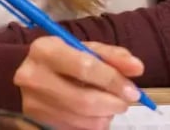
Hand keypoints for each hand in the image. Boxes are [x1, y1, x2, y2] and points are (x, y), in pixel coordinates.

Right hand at [15, 37, 144, 129]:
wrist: (32, 74)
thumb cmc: (65, 58)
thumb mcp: (88, 49)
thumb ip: (114, 56)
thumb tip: (138, 68)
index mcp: (45, 50)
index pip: (85, 67)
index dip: (113, 81)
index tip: (133, 91)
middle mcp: (32, 77)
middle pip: (83, 99)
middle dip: (112, 104)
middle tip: (126, 102)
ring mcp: (31, 103)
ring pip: (79, 119)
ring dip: (104, 116)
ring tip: (111, 107)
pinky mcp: (34, 121)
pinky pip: (72, 129)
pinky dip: (91, 124)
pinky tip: (96, 115)